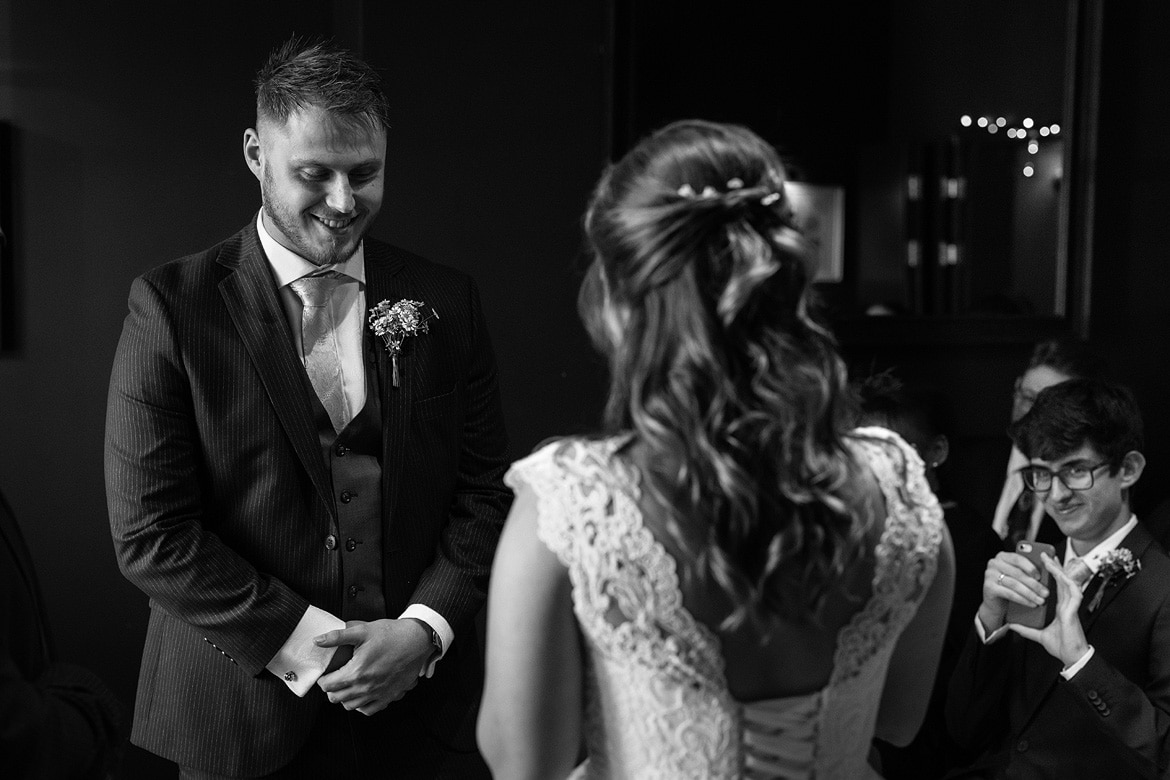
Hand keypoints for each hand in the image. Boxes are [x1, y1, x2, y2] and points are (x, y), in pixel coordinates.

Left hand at [314, 618, 431, 715]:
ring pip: (350, 707)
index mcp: (357, 671)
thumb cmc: (392, 634)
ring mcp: (378, 694)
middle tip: (334, 679)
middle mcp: (366, 686)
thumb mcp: (363, 630)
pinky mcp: (389, 696)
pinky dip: (361, 706)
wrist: (417, 640)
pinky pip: (369, 710)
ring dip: (344, 698)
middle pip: (336, 698)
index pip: (328, 685)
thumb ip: (338, 636)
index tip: (325, 674)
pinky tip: (361, 695)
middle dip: (331, 689)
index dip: (322, 679)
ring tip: (346, 686)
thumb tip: (318, 641)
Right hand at [978, 550, 1049, 631]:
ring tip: (1041, 600)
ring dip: (1030, 593)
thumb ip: (1030, 568)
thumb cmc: (1011, 587)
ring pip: (1014, 584)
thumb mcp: (1019, 576)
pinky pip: (1009, 593)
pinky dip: (1022, 599)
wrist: (995, 602)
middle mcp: (994, 563)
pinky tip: (1031, 604)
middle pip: (1017, 573)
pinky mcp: (988, 587)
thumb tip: (1052, 560)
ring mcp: (989, 575)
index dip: (1030, 567)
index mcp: (1003, 556)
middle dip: (1034, 584)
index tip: (1041, 577)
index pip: (1018, 558)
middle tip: (1046, 593)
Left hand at [1007, 552, 1090, 666]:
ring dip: (1059, 570)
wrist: (1071, 657)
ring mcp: (1071, 606)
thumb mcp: (1038, 634)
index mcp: (1060, 608)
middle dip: (1054, 567)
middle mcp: (1067, 604)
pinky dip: (1068, 583)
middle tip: (1045, 554)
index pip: (1055, 586)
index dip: (1051, 574)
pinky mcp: (1074, 611)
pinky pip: (1074, 593)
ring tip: (1050, 559)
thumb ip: (1026, 629)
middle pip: (1061, 581)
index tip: (1043, 564)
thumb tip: (1012, 625)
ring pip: (1067, 583)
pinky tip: (1062, 575)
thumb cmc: (1060, 646)